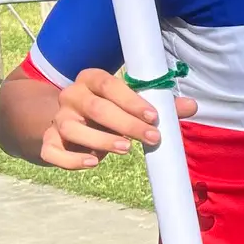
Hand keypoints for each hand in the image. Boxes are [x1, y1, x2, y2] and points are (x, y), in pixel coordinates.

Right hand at [41, 68, 196, 170]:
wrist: (72, 121)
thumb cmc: (111, 110)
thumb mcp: (133, 104)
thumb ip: (162, 105)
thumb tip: (193, 106)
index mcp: (92, 80)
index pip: (109, 84)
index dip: (131, 100)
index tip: (154, 116)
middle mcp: (71, 95)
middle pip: (95, 107)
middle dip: (126, 123)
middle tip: (152, 137)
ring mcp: (58, 118)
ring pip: (72, 128)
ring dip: (100, 140)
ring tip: (126, 149)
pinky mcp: (49, 141)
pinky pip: (52, 151)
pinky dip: (70, 159)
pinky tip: (93, 163)